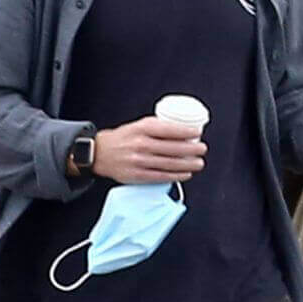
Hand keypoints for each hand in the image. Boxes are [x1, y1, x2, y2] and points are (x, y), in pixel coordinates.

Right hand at [92, 116, 206, 182]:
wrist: (100, 153)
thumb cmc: (123, 138)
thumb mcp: (138, 125)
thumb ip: (158, 127)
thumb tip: (182, 130)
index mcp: (142, 129)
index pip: (169, 129)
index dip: (186, 131)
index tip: (197, 133)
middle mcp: (141, 144)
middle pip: (172, 148)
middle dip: (191, 149)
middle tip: (202, 149)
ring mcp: (140, 161)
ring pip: (169, 163)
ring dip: (188, 164)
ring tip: (198, 163)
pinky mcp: (138, 175)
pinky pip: (162, 176)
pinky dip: (176, 175)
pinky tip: (186, 173)